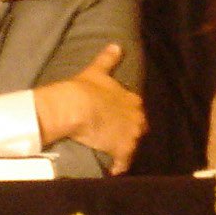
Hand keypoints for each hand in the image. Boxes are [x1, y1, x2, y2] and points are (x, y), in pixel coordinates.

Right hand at [34, 44, 146, 173]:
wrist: (77, 106)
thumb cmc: (86, 88)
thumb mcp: (97, 71)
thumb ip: (109, 59)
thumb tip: (116, 44)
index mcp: (133, 101)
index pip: (136, 111)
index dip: (127, 116)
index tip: (118, 119)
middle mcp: (137, 119)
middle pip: (138, 129)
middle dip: (129, 133)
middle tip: (114, 136)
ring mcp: (131, 136)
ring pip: (132, 146)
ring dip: (124, 150)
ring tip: (112, 154)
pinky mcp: (122, 150)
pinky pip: (123, 163)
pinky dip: (118, 167)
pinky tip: (112, 170)